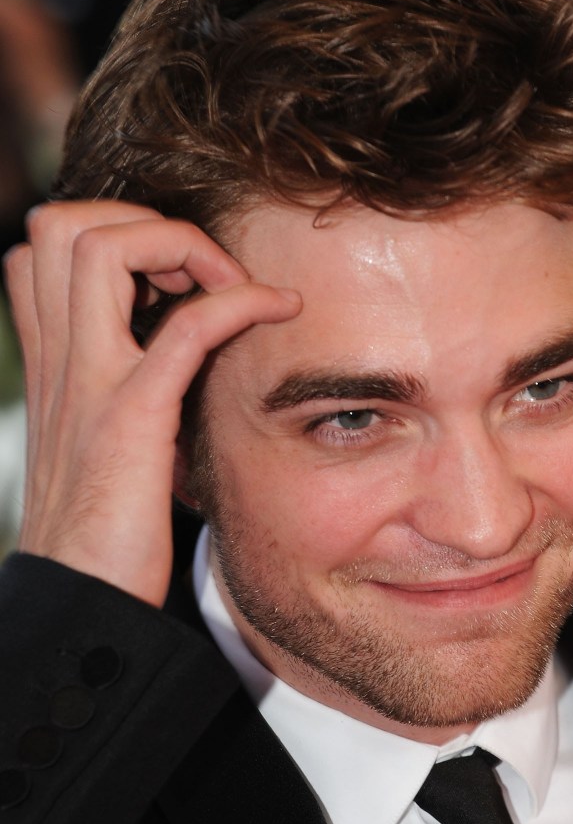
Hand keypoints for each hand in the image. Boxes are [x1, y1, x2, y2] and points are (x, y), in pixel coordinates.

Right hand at [5, 200, 301, 606]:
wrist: (84, 601)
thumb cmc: (105, 537)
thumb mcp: (103, 447)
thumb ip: (122, 395)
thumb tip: (176, 365)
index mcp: (53, 364)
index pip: (42, 247)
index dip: (110, 234)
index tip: (174, 277)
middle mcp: (62, 361)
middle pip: (62, 224)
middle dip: (143, 222)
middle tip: (203, 271)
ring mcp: (92, 384)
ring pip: (104, 247)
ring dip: (182, 244)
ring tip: (231, 283)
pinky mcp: (132, 419)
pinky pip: (187, 326)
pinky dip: (241, 299)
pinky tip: (280, 309)